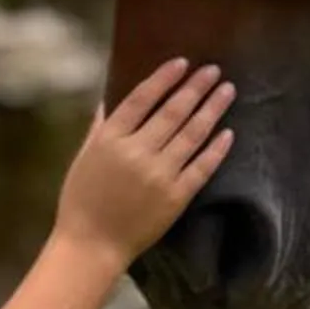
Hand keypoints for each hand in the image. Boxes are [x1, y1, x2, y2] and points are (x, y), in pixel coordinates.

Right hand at [56, 60, 234, 268]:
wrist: (92, 245)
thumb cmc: (81, 200)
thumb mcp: (83, 157)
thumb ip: (100, 126)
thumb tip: (110, 98)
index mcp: (110, 138)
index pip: (142, 98)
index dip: (164, 78)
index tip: (182, 62)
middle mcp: (136, 152)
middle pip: (173, 111)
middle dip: (196, 87)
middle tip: (214, 70)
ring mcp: (158, 174)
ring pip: (192, 134)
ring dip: (212, 109)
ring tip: (227, 91)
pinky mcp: (176, 197)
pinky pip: (201, 167)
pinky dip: (216, 148)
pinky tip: (228, 132)